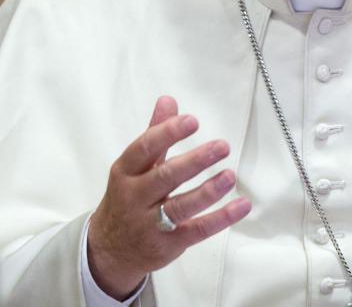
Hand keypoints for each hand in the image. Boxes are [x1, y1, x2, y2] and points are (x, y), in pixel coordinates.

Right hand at [86, 96, 251, 298]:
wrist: (110, 251)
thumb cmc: (127, 199)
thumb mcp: (133, 167)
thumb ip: (154, 134)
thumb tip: (168, 100)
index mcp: (125, 172)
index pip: (145, 149)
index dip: (168, 133)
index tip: (192, 121)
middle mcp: (135, 197)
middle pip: (165, 177)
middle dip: (195, 161)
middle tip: (221, 146)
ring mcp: (150, 223)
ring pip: (181, 206)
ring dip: (208, 191)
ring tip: (230, 176)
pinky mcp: (168, 244)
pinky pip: (197, 230)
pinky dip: (221, 218)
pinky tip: (241, 205)